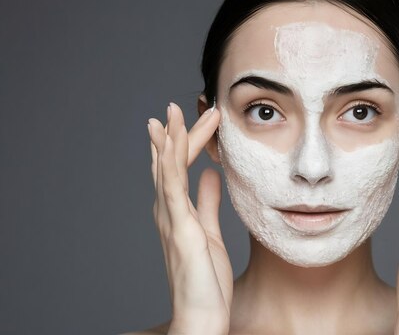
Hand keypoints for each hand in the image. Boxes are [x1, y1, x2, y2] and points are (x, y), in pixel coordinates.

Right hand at [147, 102, 231, 333]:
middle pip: (169, 164)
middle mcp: (169, 211)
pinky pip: (173, 189)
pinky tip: (171, 144)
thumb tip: (210, 175)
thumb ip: (208, 202)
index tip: (189, 119)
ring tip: (170, 113)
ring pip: (167, 171)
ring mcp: (171, 219)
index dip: (180, 142)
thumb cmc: (205, 278)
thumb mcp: (210, 231)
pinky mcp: (180, 228)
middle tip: (176, 105)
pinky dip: (171, 164)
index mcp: (178, 211)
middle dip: (174, 133)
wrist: (201, 313)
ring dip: (170, 139)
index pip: (177, 169)